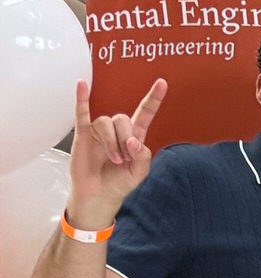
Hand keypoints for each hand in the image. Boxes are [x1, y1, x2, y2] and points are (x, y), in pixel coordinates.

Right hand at [67, 78, 167, 227]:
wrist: (98, 195)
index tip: (162, 83)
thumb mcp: (139, 173)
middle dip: (125, 138)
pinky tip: (82, 85)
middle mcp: (117, 131)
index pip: (145, 114)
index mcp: (134, 137)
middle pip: (123, 119)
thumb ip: (143, 157)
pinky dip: (81, 99)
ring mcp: (100, 131)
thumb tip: (134, 141)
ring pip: (106, 122)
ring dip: (111, 142)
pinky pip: (81, 113)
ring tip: (114, 159)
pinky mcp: (83, 134)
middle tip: (124, 158)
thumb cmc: (119, 183)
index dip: (153, 99)